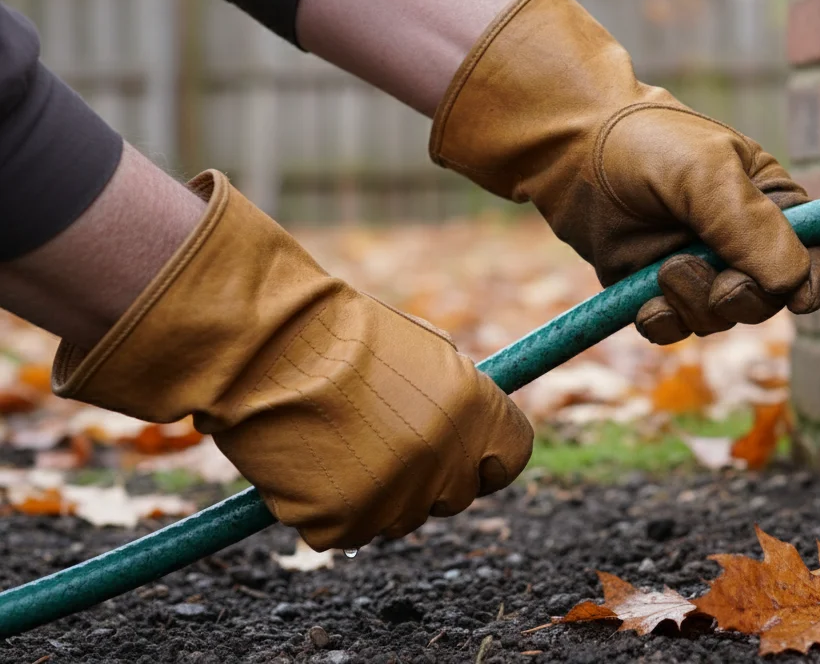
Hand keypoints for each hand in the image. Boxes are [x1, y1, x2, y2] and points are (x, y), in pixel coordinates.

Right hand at [50, 171, 532, 549]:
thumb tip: (477, 429)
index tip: (468, 454)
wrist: (262, 344)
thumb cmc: (336, 334)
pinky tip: (303, 462)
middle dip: (426, 476)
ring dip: (373, 492)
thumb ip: (457, 395)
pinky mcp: (344, 524)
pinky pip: (344, 530)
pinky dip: (323, 508)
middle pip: (455, 495)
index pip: (512, 457)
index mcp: (474, 411)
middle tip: (379, 442)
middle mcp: (445, 460)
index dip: (487, 457)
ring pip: (397, 516)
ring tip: (331, 439)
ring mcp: (395, 496)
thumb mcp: (420, 350)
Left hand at [428, 0, 819, 343]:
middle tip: (709, 279)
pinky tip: (644, 301)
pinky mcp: (657, 291)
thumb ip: (750, 225)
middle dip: (740, 298)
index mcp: (772, 204)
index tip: (799, 300)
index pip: (816, 252)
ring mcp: (700, 269)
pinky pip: (675, 330)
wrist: (571, 150)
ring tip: (664, 270)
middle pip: (769, 299)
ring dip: (695, 305)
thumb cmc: (647, 143)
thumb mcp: (706, 172)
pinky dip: (662, 323)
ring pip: (721, 318)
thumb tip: (792, 283)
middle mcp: (741, 242)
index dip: (813, 280)